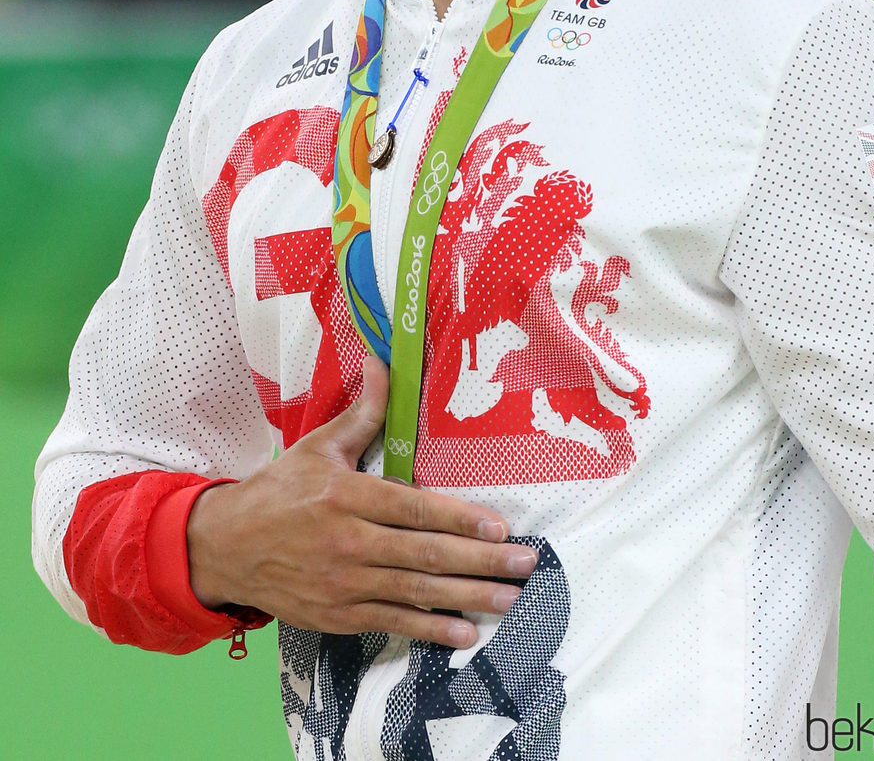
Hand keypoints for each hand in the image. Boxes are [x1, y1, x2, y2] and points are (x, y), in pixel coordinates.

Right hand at [186, 355, 537, 648]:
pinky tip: (465, 632)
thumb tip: (382, 363)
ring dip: (468, 597)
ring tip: (510, 599)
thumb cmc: (278, 491)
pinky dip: (430, 630)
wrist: (225, 548)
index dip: (459, 519)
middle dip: (481, 560)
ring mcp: (345, 584)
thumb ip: (361, 413)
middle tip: (525, 564)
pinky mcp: (339, 615)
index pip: (413, 508)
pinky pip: (393, 622)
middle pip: (425, 554)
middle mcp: (349, 542)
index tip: (499, 526)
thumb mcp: (318, 447)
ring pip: (416, 592)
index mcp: (347, 496)